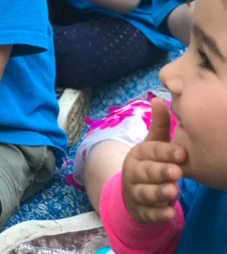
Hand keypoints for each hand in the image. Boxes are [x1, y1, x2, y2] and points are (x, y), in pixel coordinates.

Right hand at [122, 98, 186, 223]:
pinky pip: (148, 213)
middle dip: (161, 172)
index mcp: (138, 153)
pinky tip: (169, 213)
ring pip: (146, 193)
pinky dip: (158, 214)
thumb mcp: (152, 145)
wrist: (130, 193)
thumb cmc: (148, 164)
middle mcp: (133, 172)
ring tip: (173, 191)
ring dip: (159, 193)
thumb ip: (159, 125)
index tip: (182, 153)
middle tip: (177, 172)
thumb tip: (158, 99)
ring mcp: (135, 192)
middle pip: (147, 171)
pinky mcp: (140, 211)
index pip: (151, 151)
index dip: (166, 152)